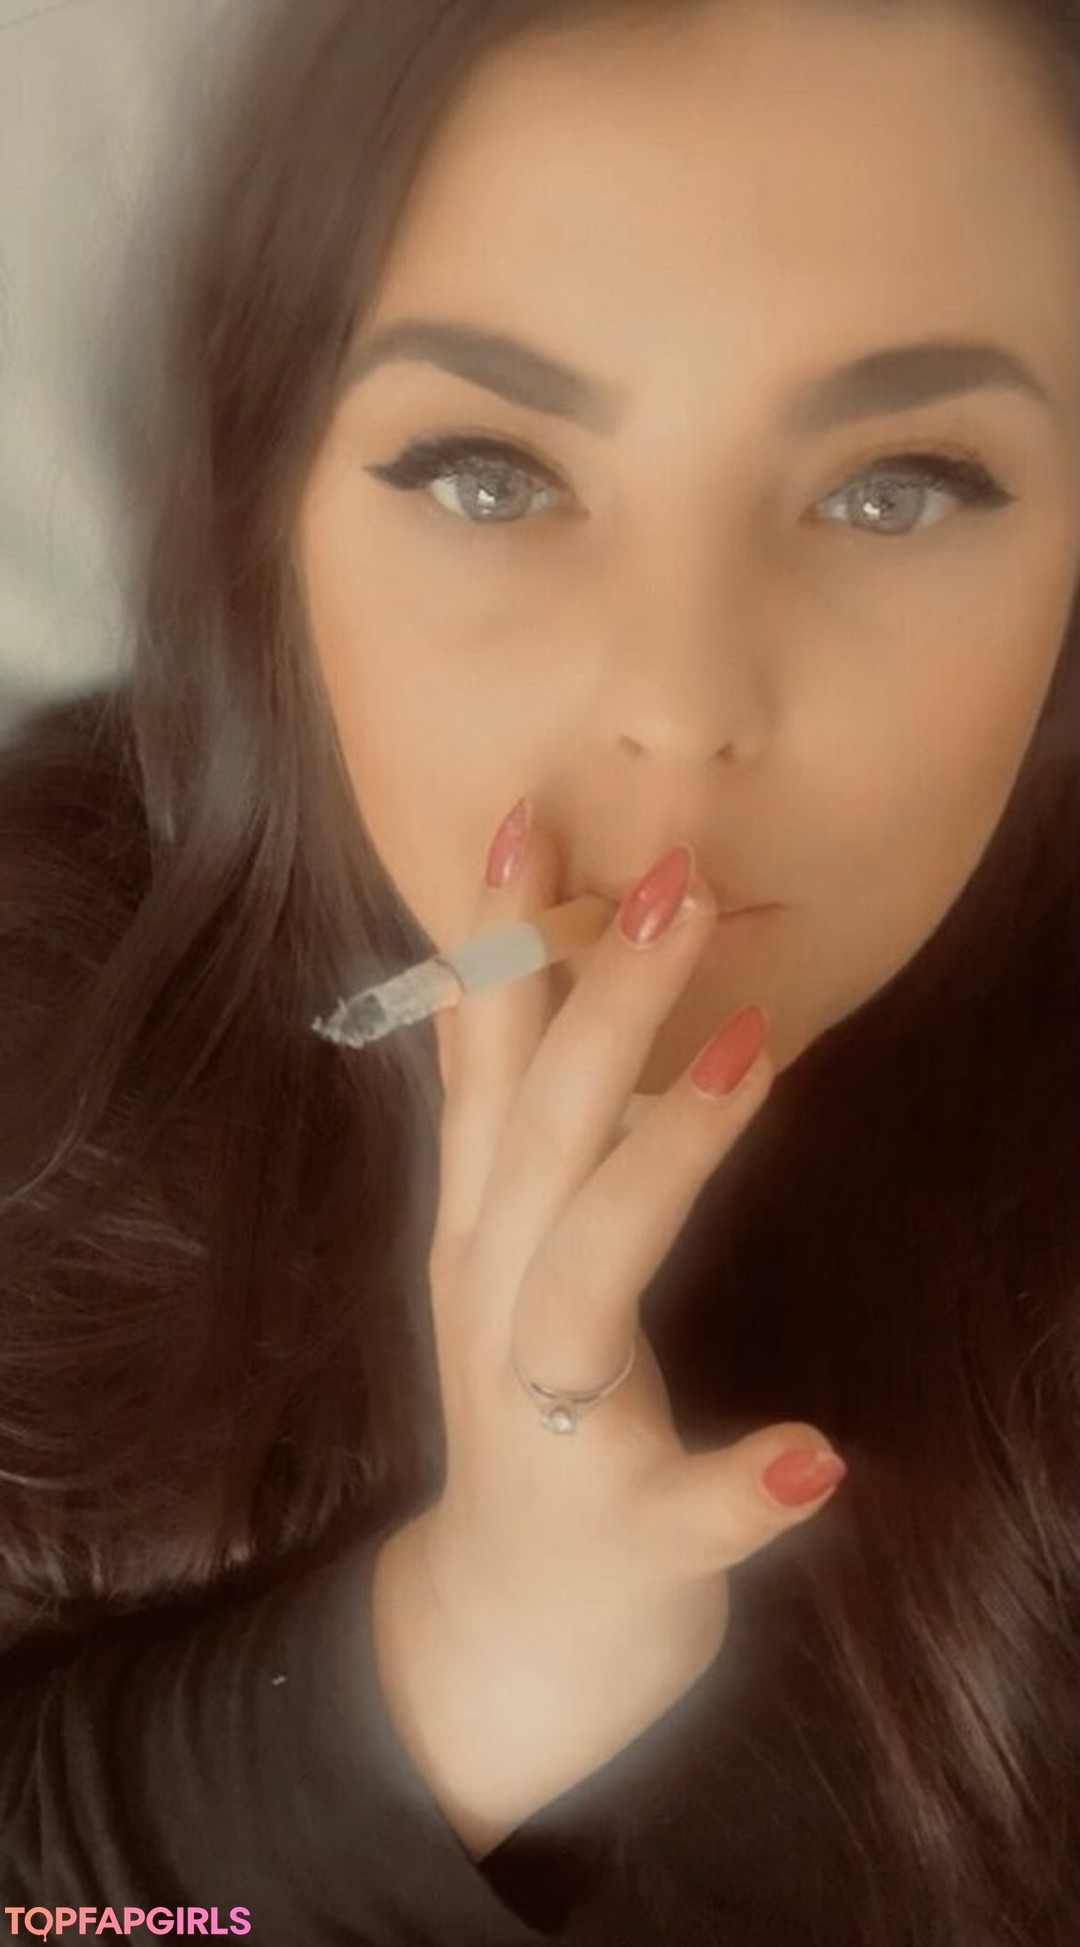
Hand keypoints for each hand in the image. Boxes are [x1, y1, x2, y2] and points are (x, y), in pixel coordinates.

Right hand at [371, 810, 844, 1856]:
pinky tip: (807, 1453)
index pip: (483, 1066)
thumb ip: (539, 1132)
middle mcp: (495, 1298)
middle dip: (600, 1003)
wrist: (502, 1633)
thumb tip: (562, 976)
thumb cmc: (533, 1405)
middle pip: (541, 1135)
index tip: (530, 820)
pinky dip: (732, 1484)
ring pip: (585, 1280)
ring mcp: (545, 1418)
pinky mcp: (612, 1529)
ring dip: (661, 1162)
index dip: (499, 946)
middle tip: (675, 881)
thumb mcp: (514, 1248)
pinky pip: (673, 1511)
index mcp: (484, 1227)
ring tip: (749, 1055)